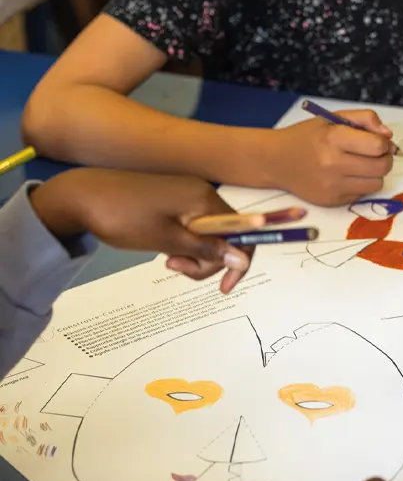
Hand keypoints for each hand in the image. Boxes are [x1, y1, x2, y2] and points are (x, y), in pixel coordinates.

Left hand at [30, 169, 252, 293]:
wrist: (81, 197)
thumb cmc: (124, 219)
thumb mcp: (167, 240)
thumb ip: (207, 250)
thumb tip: (243, 259)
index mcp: (204, 199)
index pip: (241, 231)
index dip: (238, 262)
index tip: (223, 287)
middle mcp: (201, 193)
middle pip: (224, 236)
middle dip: (207, 261)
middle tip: (175, 268)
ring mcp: (186, 195)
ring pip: (207, 236)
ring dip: (193, 255)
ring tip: (166, 260)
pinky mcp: (172, 200)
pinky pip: (191, 228)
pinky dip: (183, 244)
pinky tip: (163, 249)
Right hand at [273, 111, 394, 205]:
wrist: (276, 161)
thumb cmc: (307, 137)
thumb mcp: (332, 118)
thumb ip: (364, 119)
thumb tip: (388, 136)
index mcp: (334, 138)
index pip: (378, 146)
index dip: (383, 143)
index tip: (376, 142)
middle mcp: (333, 164)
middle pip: (382, 167)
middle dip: (385, 159)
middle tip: (375, 155)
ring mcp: (333, 186)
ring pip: (376, 184)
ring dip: (375, 174)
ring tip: (361, 166)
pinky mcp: (332, 201)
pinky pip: (361, 194)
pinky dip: (360, 185)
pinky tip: (347, 176)